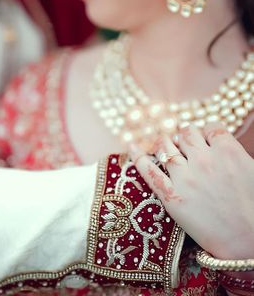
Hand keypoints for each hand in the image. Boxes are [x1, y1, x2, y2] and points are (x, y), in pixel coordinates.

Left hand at [128, 124, 253, 260]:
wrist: (248, 246)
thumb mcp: (253, 171)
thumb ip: (234, 152)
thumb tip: (221, 144)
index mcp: (228, 151)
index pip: (209, 127)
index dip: (207, 132)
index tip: (206, 139)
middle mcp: (204, 160)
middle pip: (186, 133)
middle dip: (186, 137)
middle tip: (187, 146)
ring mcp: (185, 178)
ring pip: (166, 146)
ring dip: (166, 144)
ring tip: (167, 148)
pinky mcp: (171, 196)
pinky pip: (148, 170)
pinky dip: (138, 156)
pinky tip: (131, 146)